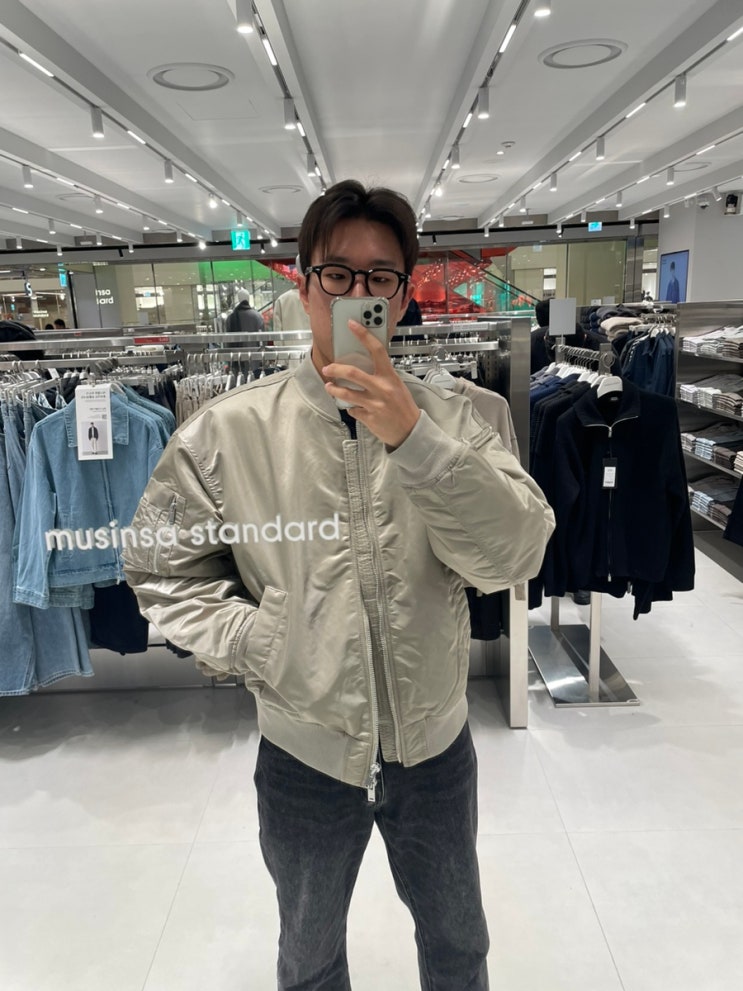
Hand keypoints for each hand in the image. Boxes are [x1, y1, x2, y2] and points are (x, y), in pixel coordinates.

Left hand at [323, 320, 419, 448]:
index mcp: (390, 376)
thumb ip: (381, 375)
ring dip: (333, 389)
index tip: (351, 324)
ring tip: (329, 387)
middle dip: (335, 369)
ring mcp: (374, 404)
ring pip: (346, 393)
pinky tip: (355, 407)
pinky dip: (351, 407)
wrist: (410, 431)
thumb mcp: (396, 385)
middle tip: (328, 369)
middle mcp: (382, 389)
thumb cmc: (403, 406)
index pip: (376, 350)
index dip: (363, 335)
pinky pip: (352, 409)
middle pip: (353, 373)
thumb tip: (362, 363)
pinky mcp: (368, 418)